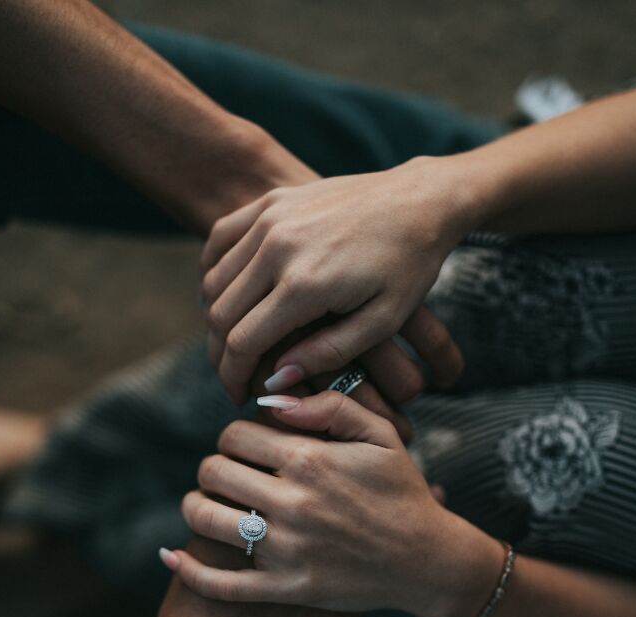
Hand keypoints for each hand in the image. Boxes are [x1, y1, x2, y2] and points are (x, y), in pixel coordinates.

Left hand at [162, 391, 502, 616]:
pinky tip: (171, 555)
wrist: (427, 562)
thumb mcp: (381, 436)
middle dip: (215, 468)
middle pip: (212, 472)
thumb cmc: (403, 493)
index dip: (234, 436)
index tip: (248, 448)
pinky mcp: (286, 589)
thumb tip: (271, 399)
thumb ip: (329, 407)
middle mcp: (293, 502)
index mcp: (310, 460)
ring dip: (197, 507)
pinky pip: (220, 584)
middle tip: (231, 476)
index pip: (235, 434)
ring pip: (205, 518)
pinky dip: (188, 570)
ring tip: (209, 506)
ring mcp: (287, 549)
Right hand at [200, 156, 473, 403]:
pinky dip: (214, 273)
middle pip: (221, 314)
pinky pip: (220, 240)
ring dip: (215, 318)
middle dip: (220, 355)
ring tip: (233, 344)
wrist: (421, 199)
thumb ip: (327, 353)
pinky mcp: (271, 201)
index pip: (244, 341)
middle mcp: (278, 247)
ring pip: (214, 280)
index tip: (239, 397)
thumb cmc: (409, 265)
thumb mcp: (381, 320)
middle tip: (233, 378)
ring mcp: (270, 218)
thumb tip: (276, 380)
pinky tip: (226, 298)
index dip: (234, 376)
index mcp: (306, 283)